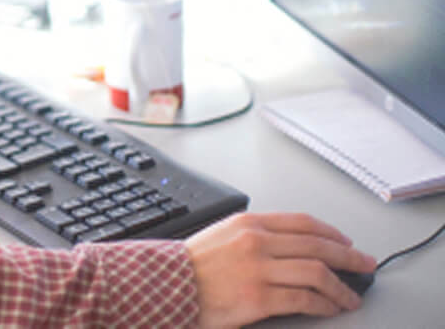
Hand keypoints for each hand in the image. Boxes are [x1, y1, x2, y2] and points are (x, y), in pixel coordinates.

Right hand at [185, 212, 376, 327]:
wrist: (168, 284)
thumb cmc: (192, 264)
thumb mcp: (223, 234)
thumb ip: (255, 235)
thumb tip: (291, 246)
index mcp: (249, 223)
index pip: (303, 223)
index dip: (332, 233)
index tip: (346, 243)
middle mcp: (257, 242)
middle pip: (318, 246)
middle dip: (349, 257)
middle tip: (365, 264)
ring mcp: (259, 270)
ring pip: (317, 273)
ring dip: (341, 287)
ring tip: (350, 296)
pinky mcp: (259, 298)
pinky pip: (304, 299)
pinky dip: (324, 305)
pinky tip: (330, 309)